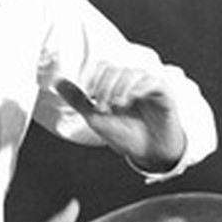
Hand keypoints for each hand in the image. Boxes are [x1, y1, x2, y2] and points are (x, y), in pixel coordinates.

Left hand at [59, 66, 186, 172]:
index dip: (95, 82)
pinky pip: (151, 80)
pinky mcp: (164, 92)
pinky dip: (139, 87)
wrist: (150, 153)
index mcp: (117, 84)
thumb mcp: (97, 118)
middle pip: (115, 69)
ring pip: (132, 72)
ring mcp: (148, 85)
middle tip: (104, 107)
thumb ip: (79, 100)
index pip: (103, 68)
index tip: (94, 102)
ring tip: (118, 105)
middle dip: (105, 87)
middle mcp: (133, 81)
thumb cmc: (126, 135)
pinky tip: (132, 100)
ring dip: (120, 87)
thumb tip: (58, 82)